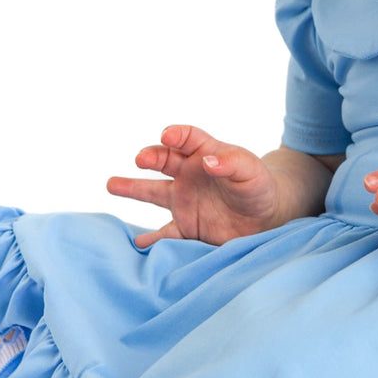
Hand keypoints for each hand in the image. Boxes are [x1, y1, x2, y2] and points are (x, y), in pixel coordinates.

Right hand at [107, 125, 284, 248]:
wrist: (265, 219)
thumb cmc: (258, 187)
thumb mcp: (251, 172)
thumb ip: (232, 163)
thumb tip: (207, 161)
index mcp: (205, 154)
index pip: (187, 138)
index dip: (176, 135)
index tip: (167, 137)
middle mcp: (188, 175)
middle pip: (163, 161)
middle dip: (150, 157)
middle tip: (141, 159)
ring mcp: (184, 201)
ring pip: (153, 192)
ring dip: (133, 188)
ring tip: (112, 184)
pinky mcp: (186, 227)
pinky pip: (165, 233)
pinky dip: (151, 239)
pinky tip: (137, 243)